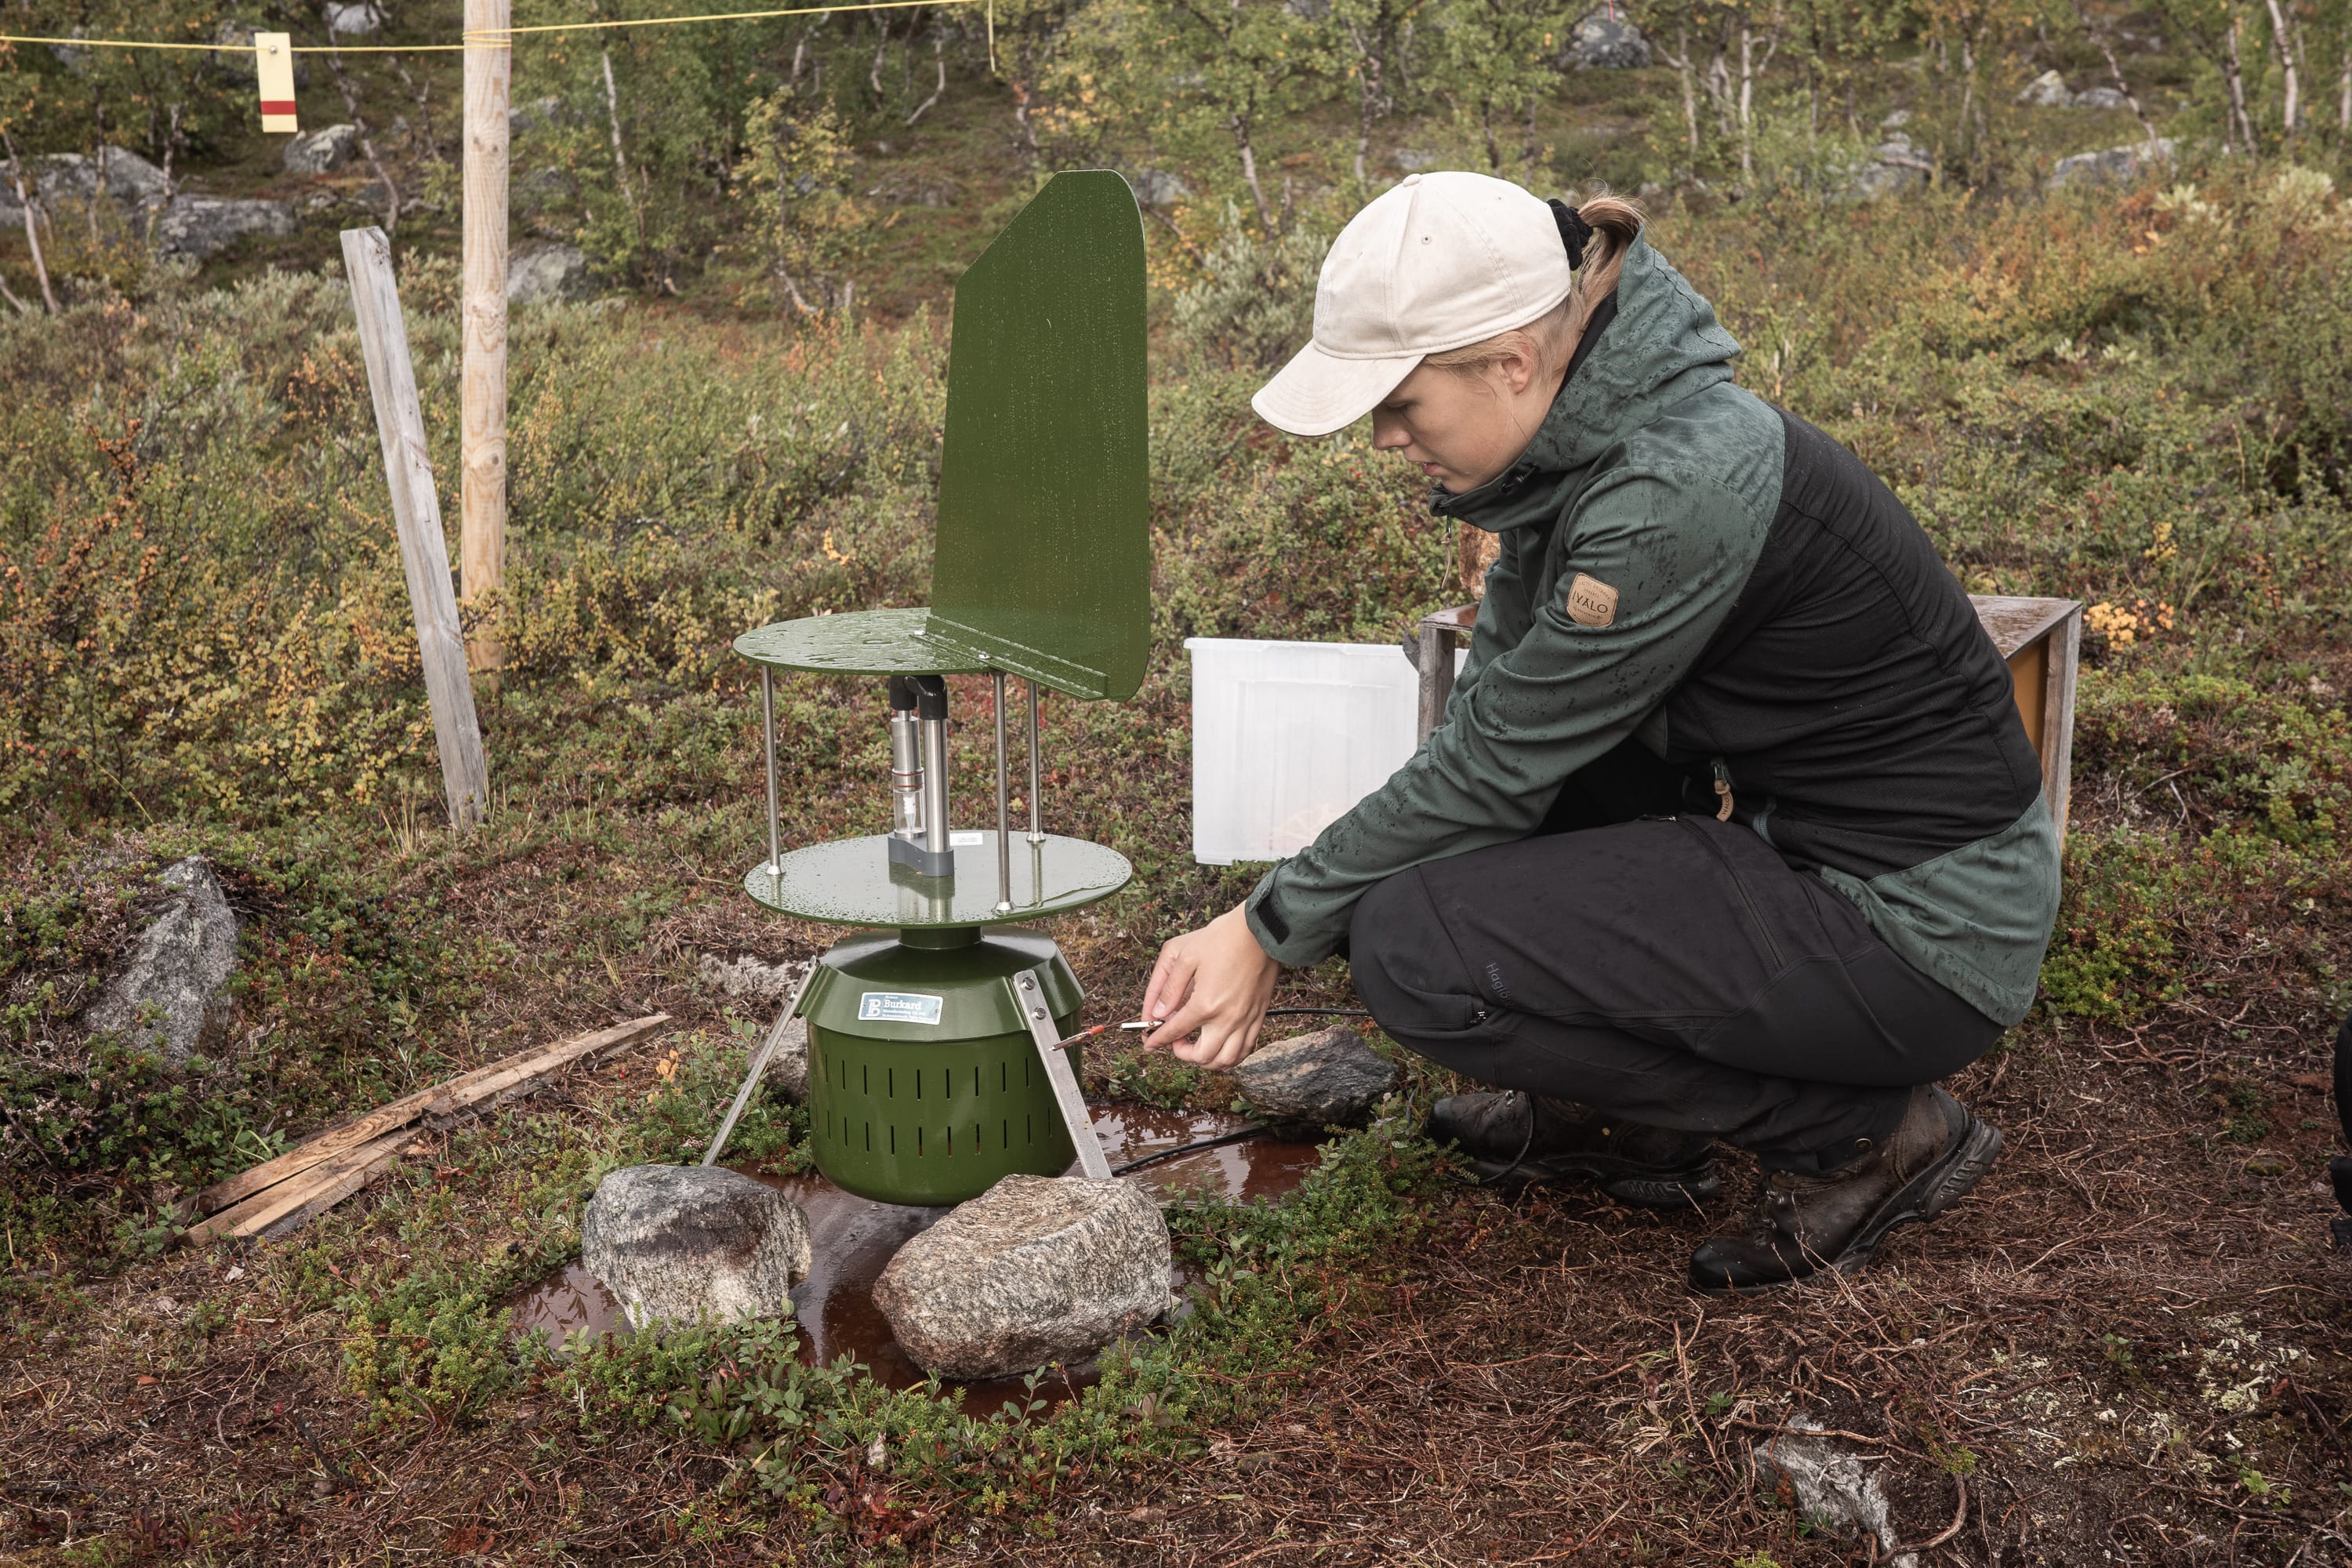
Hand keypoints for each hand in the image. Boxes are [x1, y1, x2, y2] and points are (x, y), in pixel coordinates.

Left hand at [1140, 904, 1280, 1070]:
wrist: (1262, 931)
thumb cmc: (1224, 938)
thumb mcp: (1186, 956)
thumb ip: (1169, 988)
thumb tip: (1158, 1013)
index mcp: (1205, 1004)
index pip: (1175, 1032)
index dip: (1157, 1040)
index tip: (1149, 1044)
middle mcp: (1227, 1019)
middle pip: (1202, 1056)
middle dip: (1183, 1054)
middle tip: (1175, 1042)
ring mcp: (1246, 1020)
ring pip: (1226, 1061)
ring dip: (1207, 1061)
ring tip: (1197, 1048)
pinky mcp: (1259, 1016)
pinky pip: (1246, 1049)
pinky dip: (1231, 1057)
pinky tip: (1221, 1048)